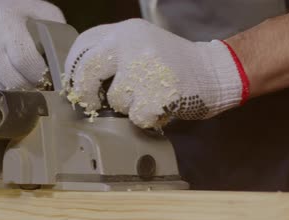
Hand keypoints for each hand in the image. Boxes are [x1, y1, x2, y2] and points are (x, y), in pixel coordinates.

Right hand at [0, 0, 64, 92]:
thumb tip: (69, 56)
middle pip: (12, 80)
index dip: (39, 75)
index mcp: (7, 28)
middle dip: (30, 90)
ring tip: (26, 94)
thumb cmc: (12, 9)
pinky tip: (8, 94)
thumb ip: (55, 28)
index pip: (25, 60)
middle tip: (40, 91)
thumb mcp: (36, 9)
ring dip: (14, 97)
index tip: (48, 81)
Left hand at [64, 19, 248, 128]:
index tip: (76, 86)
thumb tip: (79, 82)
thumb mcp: (139, 46)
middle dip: (85, 93)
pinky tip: (160, 108)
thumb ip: (112, 56)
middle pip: (87, 70)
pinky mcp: (159, 92)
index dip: (73, 71)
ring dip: (127, 107)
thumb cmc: (172, 65)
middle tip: (91, 103)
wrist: (214, 71)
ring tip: (147, 98)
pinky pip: (136, 116)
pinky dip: (146, 119)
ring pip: (115, 99)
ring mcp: (146, 67)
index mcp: (124, 31)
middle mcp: (132, 43)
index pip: (83, 46)